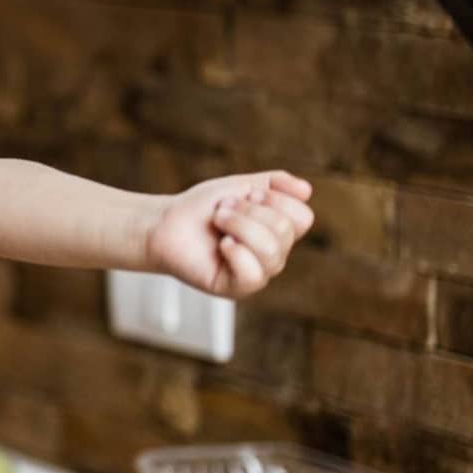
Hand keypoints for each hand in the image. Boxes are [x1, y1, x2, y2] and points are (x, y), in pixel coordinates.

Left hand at [146, 170, 314, 296]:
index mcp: (280, 232)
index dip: (273, 199)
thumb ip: (275, 183)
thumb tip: (307, 190)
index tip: (246, 195)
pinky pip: (253, 275)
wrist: (165, 222)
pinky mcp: (236, 288)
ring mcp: (257, 273)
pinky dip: (235, 252)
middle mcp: (274, 255)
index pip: (303, 216)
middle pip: (285, 230)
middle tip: (222, 210)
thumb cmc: (203, 208)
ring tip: (218, 221)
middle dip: (248, 210)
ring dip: (238, 225)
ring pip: (270, 250)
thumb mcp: (242, 186)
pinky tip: (220, 245)